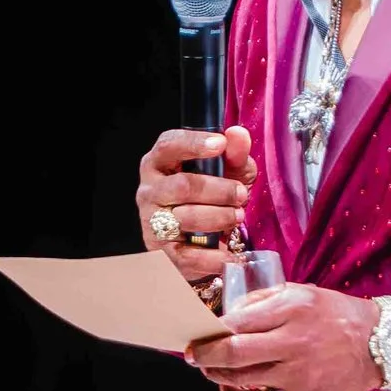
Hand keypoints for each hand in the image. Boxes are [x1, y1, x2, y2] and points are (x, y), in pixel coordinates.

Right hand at [136, 122, 257, 293]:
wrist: (198, 243)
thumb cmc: (210, 197)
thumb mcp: (228, 172)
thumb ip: (234, 154)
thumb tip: (238, 135)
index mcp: (160, 162)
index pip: (169, 145)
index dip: (194, 143)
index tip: (220, 144)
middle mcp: (150, 189)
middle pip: (183, 186)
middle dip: (219, 190)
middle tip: (241, 195)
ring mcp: (151, 221)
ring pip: (186, 218)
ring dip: (219, 218)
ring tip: (237, 217)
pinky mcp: (160, 251)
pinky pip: (187, 255)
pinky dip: (213, 256)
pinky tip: (230, 254)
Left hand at [186, 280, 380, 390]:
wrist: (378, 345)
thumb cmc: (337, 315)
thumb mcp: (302, 292)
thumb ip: (263, 300)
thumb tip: (228, 315)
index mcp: (291, 308)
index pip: (237, 322)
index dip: (211, 331)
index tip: (199, 333)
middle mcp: (292, 341)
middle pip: (232, 352)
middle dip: (205, 355)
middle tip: (194, 355)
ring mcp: (296, 373)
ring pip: (240, 380)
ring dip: (217, 376)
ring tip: (212, 370)